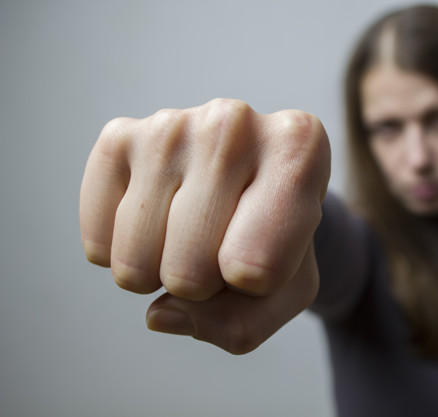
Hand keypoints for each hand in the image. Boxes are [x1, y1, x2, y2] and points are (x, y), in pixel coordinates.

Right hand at [80, 99, 330, 352]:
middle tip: (223, 245)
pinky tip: (155, 223)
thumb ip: (242, 324)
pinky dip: (120, 255)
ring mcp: (170, 125)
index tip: (269, 252)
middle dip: (204, 286)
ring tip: (191, 234)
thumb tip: (159, 314)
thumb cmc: (277, 236)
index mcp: (299, 146)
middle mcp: (233, 122)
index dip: (257, 285)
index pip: (255, 267)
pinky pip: (97, 243)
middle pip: (189, 274)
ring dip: (160, 272)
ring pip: (136, 263)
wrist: (248, 181)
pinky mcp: (118, 137)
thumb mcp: (288, 290)